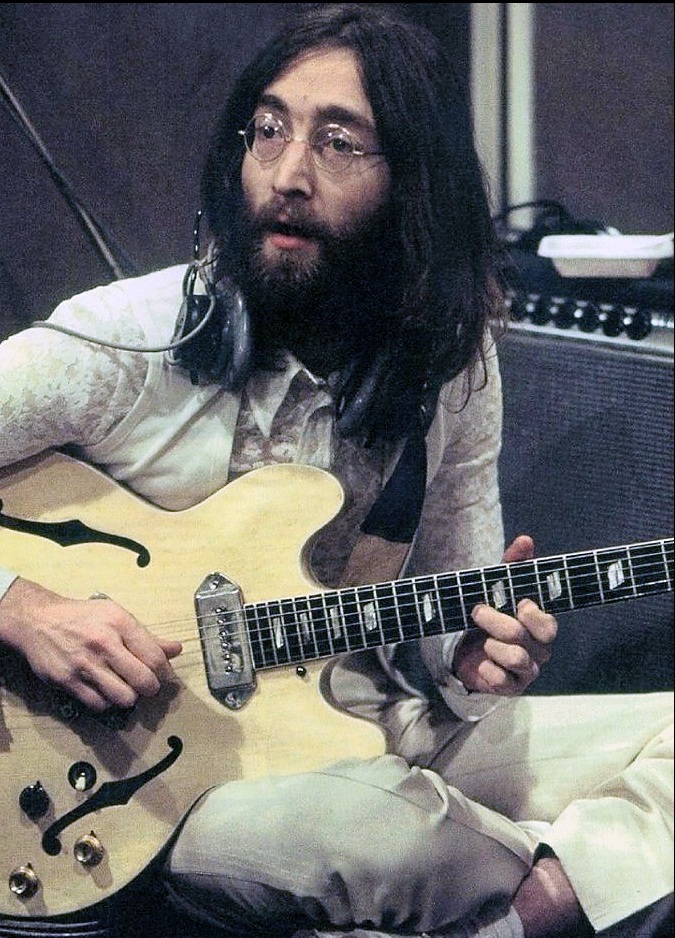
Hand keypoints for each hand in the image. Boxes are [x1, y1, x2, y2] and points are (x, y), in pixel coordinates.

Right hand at [0, 577, 181, 710]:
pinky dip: (106, 702)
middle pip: (144, 682)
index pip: (155, 658)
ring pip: (124, 698)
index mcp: (120, 623)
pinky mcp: (67, 681)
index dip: (165, 673)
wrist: (38, 620)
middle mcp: (103, 643)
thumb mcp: (116, 616)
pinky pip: (99, 705)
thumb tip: (176, 649)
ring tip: (124, 688)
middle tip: (146, 686)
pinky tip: (104, 690)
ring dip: (128, 697)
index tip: (163, 676)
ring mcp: (84, 664)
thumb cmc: (82, 617)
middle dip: (150, 689)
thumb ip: (146, 636)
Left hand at [452, 535, 557, 695]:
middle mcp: (539, 650)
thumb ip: (514, 564)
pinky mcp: (511, 688)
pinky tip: (482, 663)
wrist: (468, 650)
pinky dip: (488, 669)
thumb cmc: (491, 615)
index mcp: (540, 626)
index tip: (516, 603)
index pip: (548, 624)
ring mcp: (527, 671)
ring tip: (482, 640)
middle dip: (496, 622)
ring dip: (492, 645)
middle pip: (523, 636)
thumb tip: (526, 539)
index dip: (532, 614)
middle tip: (477, 611)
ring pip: (516, 658)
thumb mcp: (499, 587)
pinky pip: (502, 680)